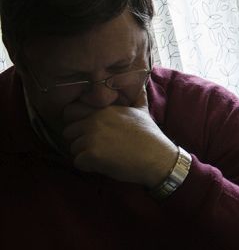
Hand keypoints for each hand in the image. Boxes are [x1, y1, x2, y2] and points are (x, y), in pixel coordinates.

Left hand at [62, 86, 178, 187]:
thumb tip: (142, 82)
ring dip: (85, 155)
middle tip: (98, 147)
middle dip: (80, 141)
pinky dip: (89, 167)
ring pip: (73, 148)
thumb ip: (137, 96)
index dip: (78, 124)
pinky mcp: (92, 154)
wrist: (158, 158)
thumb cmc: (151, 137)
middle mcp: (95, 120)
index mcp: (104, 110)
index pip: (71, 112)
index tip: (90, 132)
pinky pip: (78, 162)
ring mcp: (92, 137)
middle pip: (69, 132)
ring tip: (104, 156)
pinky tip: (105, 164)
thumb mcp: (143, 111)